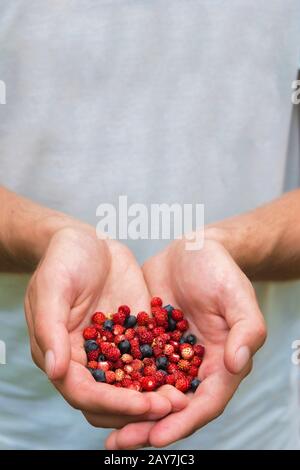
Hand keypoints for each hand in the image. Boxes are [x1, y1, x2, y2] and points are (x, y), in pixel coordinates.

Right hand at [24, 227, 186, 431]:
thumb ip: (50, 326)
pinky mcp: (133, 335)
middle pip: (109, 400)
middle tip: (171, 407)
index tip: (143, 405)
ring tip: (184, 397)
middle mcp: (87, 359)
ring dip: (155, 397)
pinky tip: (189, 372)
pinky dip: (165, 370)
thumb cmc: (64, 258)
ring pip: (132, 386)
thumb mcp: (53, 286)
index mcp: (62, 354)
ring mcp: (113, 349)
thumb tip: (55, 370)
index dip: (113, 403)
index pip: (83, 392)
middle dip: (138, 409)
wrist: (89, 240)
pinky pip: (149, 359)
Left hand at [106, 236, 265, 448]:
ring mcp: (169, 356)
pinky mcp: (148, 343)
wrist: (190, 249)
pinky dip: (117, 383)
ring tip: (104, 431)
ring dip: (129, 413)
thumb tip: (237, 364)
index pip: (205, 402)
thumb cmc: (219, 269)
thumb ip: (245, 329)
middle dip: (148, 427)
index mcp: (221, 363)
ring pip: (148, 393)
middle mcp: (194, 367)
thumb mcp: (236, 296)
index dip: (182, 422)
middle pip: (173, 407)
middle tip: (120, 443)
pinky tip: (94, 391)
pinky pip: (132, 368)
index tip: (157, 436)